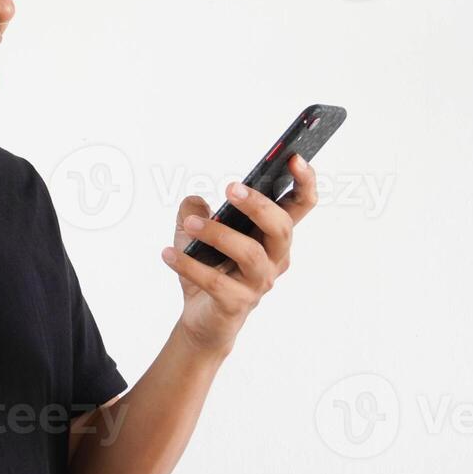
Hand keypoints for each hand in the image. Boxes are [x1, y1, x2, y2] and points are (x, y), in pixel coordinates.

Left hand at [161, 154, 318, 355]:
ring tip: (189, 225)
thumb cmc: (209, 266)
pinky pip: (216, 282)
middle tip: (231, 188)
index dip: (304, 181)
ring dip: (218, 234)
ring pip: (250, 253)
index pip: (301, 205)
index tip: (294, 158)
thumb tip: (196, 201)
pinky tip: (168, 254)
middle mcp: (275, 258)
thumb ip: (195, 210)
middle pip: (281, 227)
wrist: (202, 315)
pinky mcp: (237, 303)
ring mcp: (259, 283)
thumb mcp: (197, 231)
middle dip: (258, 205)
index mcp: (273, 234)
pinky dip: (189, 265)